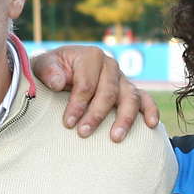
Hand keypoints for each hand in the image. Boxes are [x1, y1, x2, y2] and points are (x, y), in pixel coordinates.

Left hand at [32, 45, 160, 141]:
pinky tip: (151, 125)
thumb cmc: (51, 71)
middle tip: (83, 133)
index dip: (78, 104)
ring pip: (129, 97)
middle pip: (108, 92)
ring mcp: (122, 79)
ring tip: (115, 138)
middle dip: (96, 114)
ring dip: (124, 118)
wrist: (59, 71)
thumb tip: (59, 83)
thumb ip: (49, 71)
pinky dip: (150, 110)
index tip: (68, 123)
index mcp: (91, 56)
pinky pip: (145, 99)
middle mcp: (110, 66)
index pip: (87, 84)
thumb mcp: (42, 66)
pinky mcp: (130, 91)